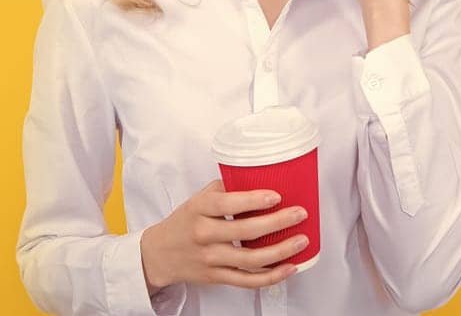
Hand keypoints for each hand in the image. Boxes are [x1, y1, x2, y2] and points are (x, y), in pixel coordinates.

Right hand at [140, 179, 310, 293]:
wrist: (158, 254)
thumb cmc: (184, 222)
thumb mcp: (198, 199)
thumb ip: (226, 189)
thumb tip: (260, 178)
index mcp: (199, 210)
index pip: (228, 204)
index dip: (254, 200)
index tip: (276, 196)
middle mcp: (204, 235)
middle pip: (245, 232)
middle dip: (278, 222)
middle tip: (300, 214)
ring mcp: (211, 259)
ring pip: (250, 260)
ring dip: (281, 251)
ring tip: (301, 240)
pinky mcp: (216, 277)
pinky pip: (247, 280)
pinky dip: (271, 277)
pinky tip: (289, 267)